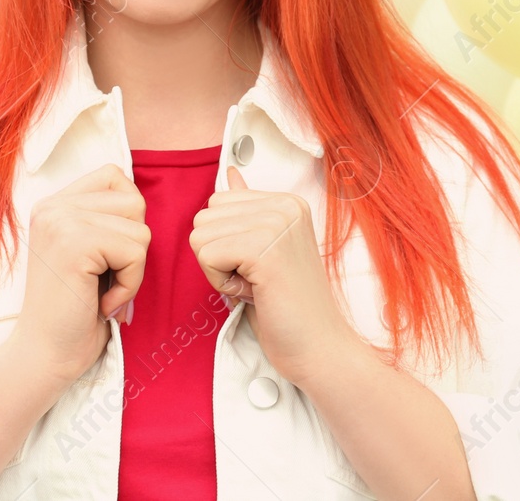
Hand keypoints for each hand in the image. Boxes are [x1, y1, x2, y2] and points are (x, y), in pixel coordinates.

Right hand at [8, 163, 149, 384]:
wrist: (46, 356)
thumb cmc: (75, 312)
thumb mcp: (90, 254)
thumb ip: (105, 220)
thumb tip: (141, 201)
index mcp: (53, 204)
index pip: (115, 177)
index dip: (127, 220)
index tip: (105, 259)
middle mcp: (52, 206)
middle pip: (134, 201)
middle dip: (133, 247)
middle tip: (104, 280)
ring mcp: (60, 221)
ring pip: (139, 228)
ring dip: (133, 270)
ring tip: (102, 292)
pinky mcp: (74, 243)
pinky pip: (135, 252)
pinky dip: (130, 285)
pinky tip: (102, 303)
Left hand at [190, 166, 356, 384]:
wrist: (319, 348)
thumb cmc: (288, 306)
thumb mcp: (264, 249)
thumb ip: (247, 212)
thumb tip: (229, 172)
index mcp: (285, 201)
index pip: (216, 203)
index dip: (224, 242)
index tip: (256, 266)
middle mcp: (284, 204)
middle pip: (203, 218)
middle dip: (217, 255)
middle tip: (255, 279)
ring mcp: (277, 224)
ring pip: (200, 236)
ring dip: (218, 271)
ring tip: (256, 285)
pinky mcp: (265, 249)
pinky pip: (207, 255)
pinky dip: (220, 283)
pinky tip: (253, 293)